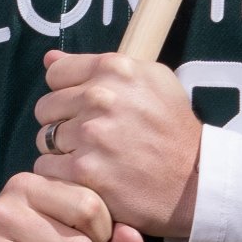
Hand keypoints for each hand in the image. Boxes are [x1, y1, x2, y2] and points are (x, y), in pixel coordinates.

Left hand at [33, 50, 205, 241]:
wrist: (197, 182)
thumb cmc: (173, 131)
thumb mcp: (151, 82)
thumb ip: (98, 67)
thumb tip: (49, 59)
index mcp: (116, 69)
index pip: (56, 74)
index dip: (67, 93)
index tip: (86, 109)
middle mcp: (101, 97)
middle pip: (46, 107)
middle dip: (64, 122)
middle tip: (93, 139)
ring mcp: (91, 135)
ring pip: (44, 138)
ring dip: (62, 151)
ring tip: (94, 158)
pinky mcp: (84, 171)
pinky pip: (46, 168)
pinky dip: (61, 176)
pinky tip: (88, 178)